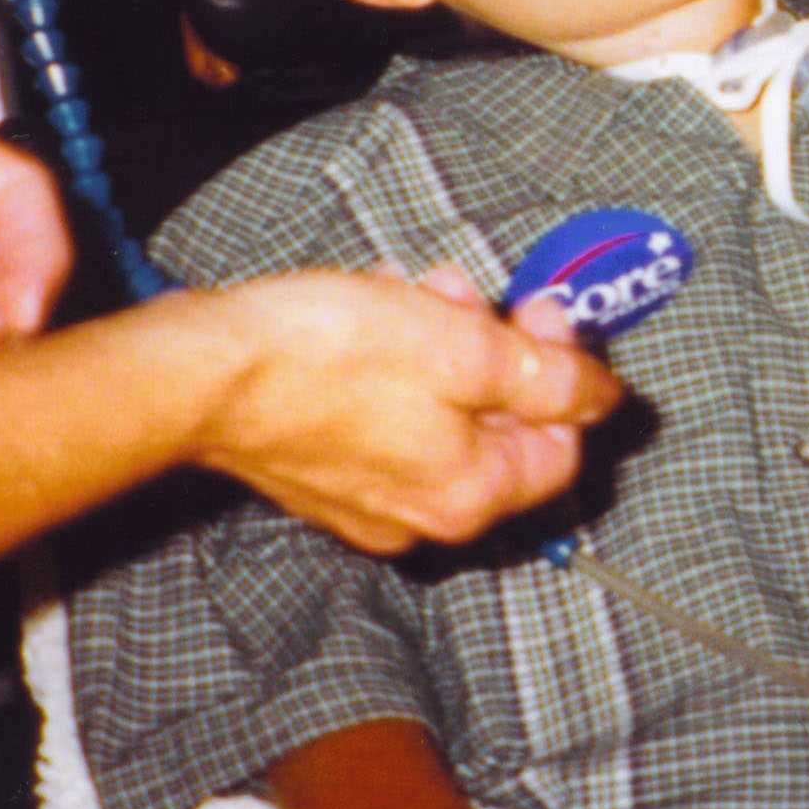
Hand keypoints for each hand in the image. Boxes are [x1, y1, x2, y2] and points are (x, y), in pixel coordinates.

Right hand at [187, 269, 621, 552]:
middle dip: (495, 349)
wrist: (203, 374)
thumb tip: (606, 397)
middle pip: (497, 428)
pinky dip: (393, 367)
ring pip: (439, 413)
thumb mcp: (468, 348)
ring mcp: (364, 500)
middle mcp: (421, 515)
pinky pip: (384, 418)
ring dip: (442, 346)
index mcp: (470, 497)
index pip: (561, 447)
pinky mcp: (319, 474)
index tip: (542, 313)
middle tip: (468, 294)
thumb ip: (547, 378)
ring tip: (411, 294)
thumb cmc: (331, 355)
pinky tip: (372, 316)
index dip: (565, 374)